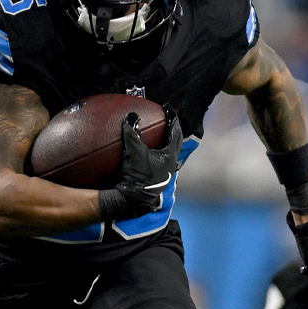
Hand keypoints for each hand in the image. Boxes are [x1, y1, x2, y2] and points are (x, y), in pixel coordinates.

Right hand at [98, 106, 183, 220]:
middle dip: (173, 129)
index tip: (168, 108)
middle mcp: (171, 164)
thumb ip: (132, 132)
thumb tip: (131, 115)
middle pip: (176, 141)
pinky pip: (162, 160)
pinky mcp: (158, 179)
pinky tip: (151, 152)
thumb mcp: (133, 151)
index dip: (172, 118)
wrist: (133, 200)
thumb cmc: (137, 176)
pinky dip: (159, 151)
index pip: (175, 132)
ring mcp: (166, 173)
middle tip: (168, 118)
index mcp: (169, 155)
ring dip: (168, 141)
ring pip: (171, 152)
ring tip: (161, 133)